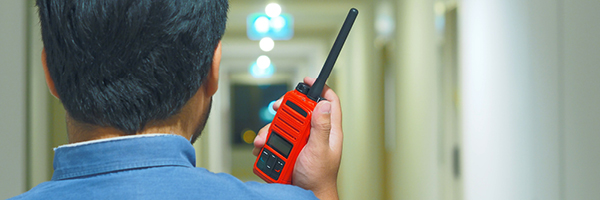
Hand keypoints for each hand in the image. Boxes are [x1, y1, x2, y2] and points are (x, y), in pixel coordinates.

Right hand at [253, 77, 342, 199]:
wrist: (305, 195)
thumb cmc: (318, 178)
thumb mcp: (320, 150)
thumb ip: (322, 127)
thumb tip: (324, 104)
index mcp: (328, 130)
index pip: (329, 102)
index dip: (320, 88)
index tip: (307, 81)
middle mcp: (314, 133)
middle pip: (300, 109)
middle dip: (285, 108)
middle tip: (276, 108)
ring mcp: (300, 141)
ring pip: (283, 124)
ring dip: (270, 129)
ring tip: (265, 140)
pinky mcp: (288, 149)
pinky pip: (274, 138)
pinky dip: (266, 141)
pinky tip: (263, 147)